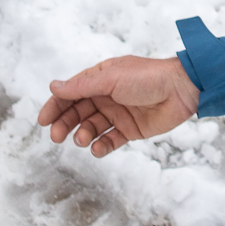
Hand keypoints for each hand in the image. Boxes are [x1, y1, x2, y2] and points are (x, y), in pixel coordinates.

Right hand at [37, 55, 200, 156]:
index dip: (56, 105)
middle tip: (56, 136)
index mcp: (101, 78)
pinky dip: (100, 146)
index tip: (43, 120)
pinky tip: (96, 148)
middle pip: (78, 111)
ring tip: (82, 139)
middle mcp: (107, 95)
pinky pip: (110, 140)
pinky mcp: (130, 129)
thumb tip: (54, 86)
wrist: (181, 90)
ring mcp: (118, 113)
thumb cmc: (148, 76)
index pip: (72, 92)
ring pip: (91, 127)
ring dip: (82, 134)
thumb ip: (82, 86)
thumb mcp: (111, 78)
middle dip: (65, 123)